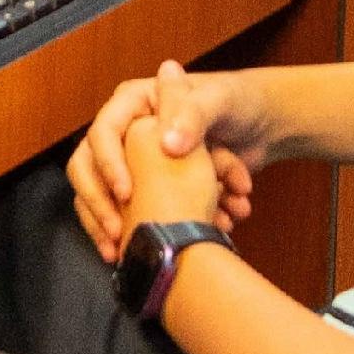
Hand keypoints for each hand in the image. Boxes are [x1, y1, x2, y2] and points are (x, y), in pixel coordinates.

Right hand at [68, 60, 265, 256]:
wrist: (264, 128)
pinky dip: (136, 233)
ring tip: (123, 251)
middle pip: (88, 168)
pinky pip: (126, 212)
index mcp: (136, 101)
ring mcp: (134, 160)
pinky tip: (142, 253)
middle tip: (117, 232)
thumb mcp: (221, 102)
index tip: (126, 192)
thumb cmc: (240, 103)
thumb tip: (168, 144)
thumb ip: (195, 116)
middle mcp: (127, 130)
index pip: (103, 132)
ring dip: (114, 225)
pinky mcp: (147, 187)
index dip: (108, 163)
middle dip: (99, 203)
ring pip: (102, 196)